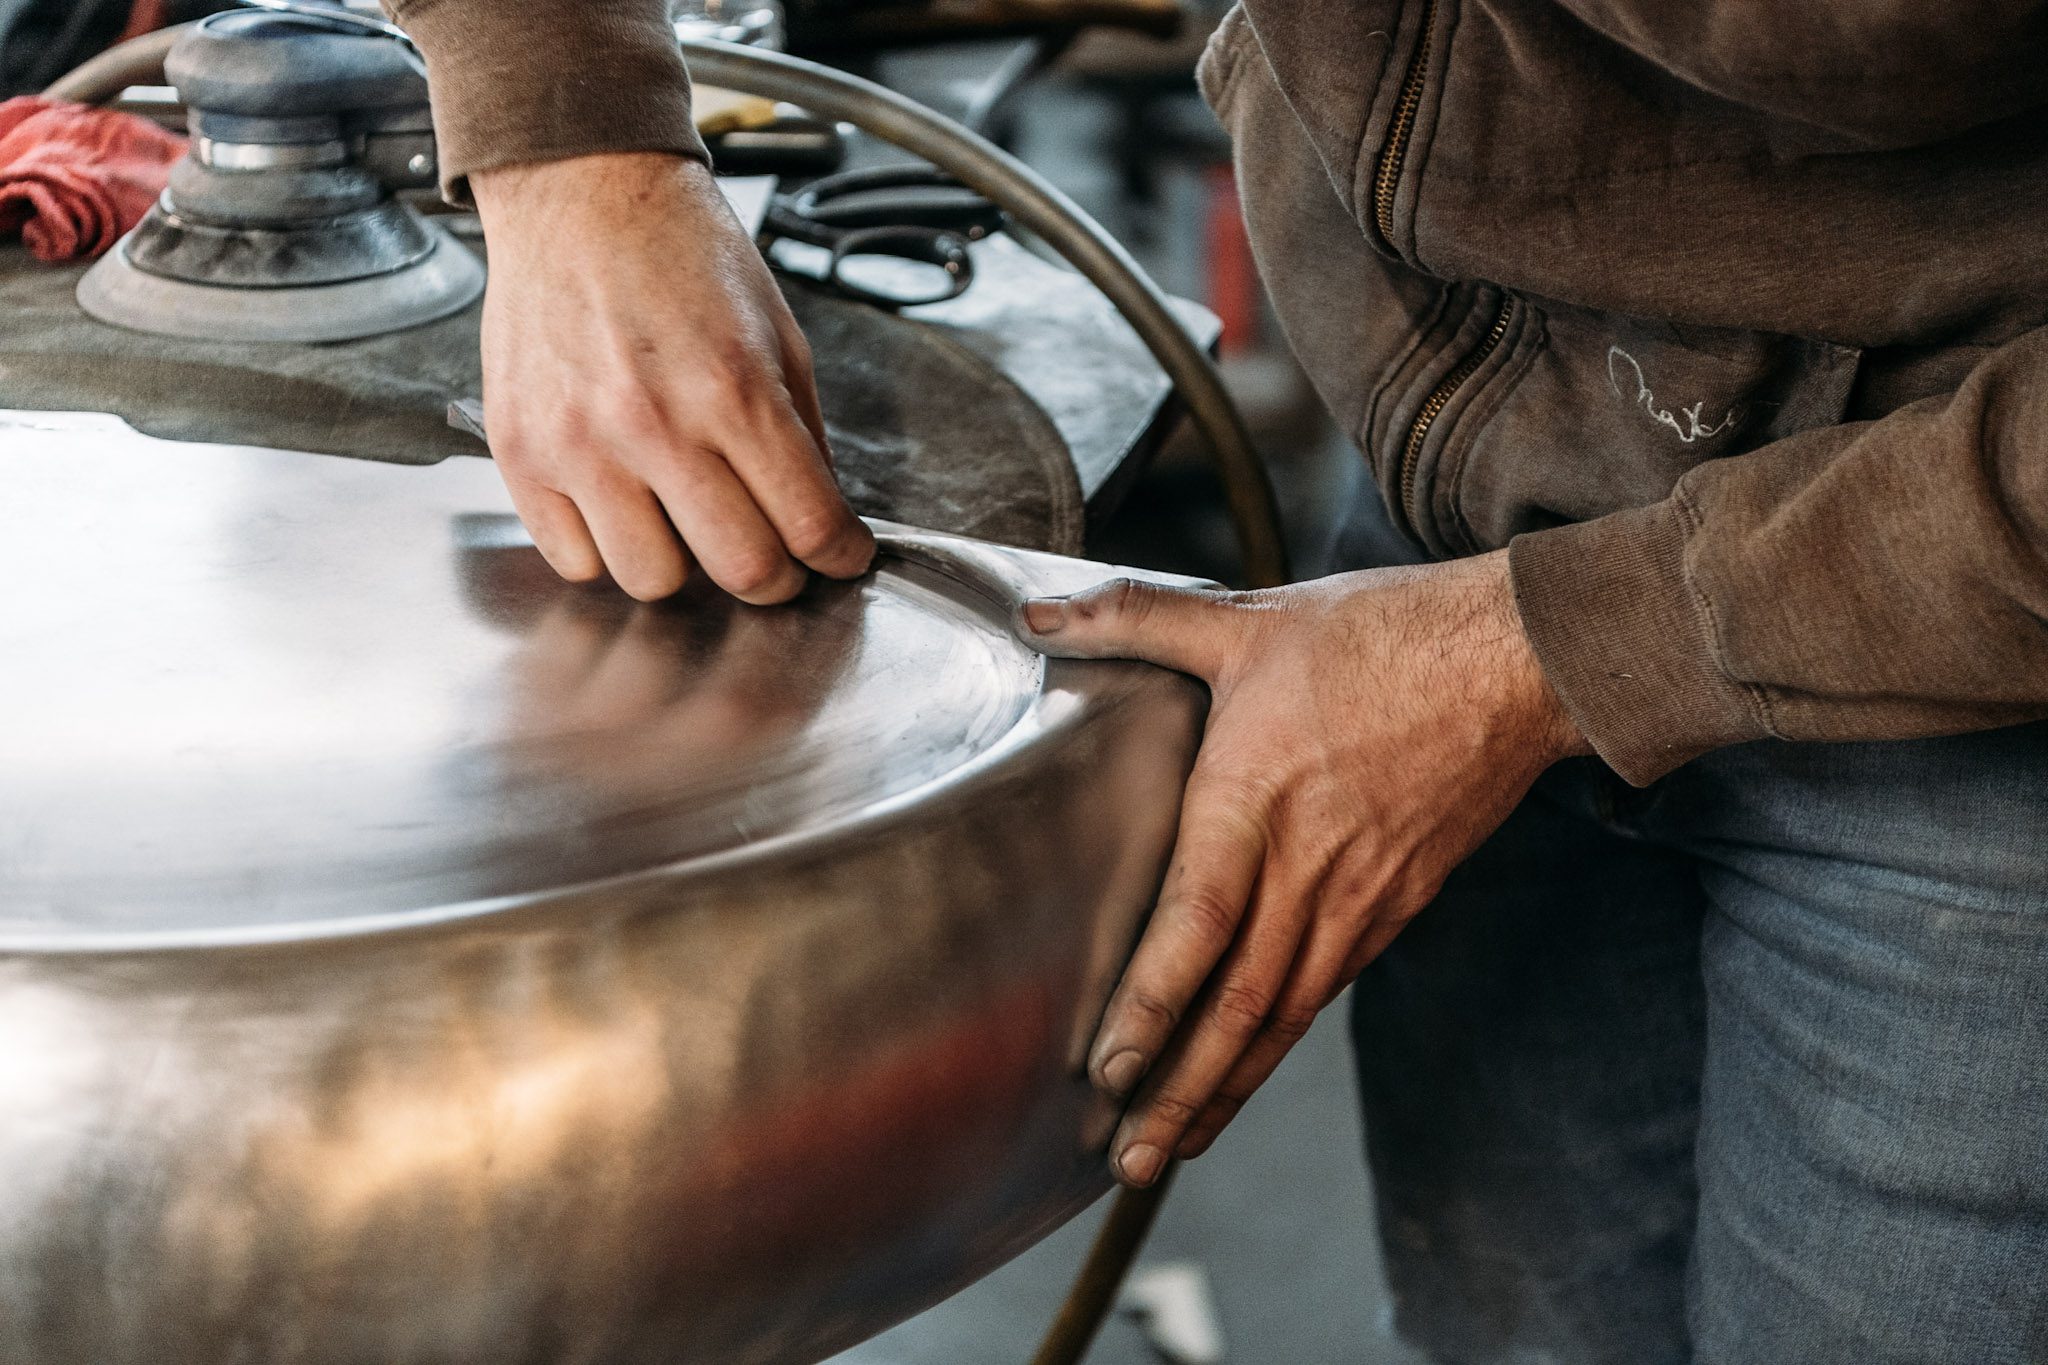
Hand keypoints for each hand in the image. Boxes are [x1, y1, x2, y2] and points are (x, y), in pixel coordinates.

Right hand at [470, 153, 874, 601]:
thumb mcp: (778, 333)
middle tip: (777, 557)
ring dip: (685, 565)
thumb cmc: (681, 254)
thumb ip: (802, 434)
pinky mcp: (522, 454)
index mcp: (734, 390)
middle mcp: (655, 425)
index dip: (839, 557)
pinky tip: (623, 506)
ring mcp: (580, 445)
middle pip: (740, 571)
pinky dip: (606, 550)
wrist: (581, 194)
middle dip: (775, 577)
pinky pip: (575, 560)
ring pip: (654, 582)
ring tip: (687, 519)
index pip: (809, 525)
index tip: (840, 556)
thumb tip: (821, 519)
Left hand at [1016, 551, 1586, 1185]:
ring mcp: (1359, 898)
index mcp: (1257, 799)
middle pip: (1238, 1006)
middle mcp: (1308, 868)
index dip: (1151, 1007)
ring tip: (1171, 1150)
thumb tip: (1037, 609)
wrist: (1518, 661)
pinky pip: (1323, 993)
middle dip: (1178, 1091)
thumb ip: (1137, 618)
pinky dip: (1276, 1047)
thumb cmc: (1381, 636)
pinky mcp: (1393, 906)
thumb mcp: (1250, 618)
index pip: (1196, 928)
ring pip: (1283, 1016)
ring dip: (1225, 1088)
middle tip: (1126, 1162)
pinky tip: (1243, 1076)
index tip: (1106, 1072)